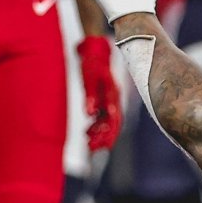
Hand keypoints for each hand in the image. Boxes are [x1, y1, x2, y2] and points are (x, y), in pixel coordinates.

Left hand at [76, 36, 121, 151]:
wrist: (95, 52)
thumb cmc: (92, 64)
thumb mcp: (89, 79)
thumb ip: (90, 97)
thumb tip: (90, 114)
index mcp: (113, 95)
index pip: (114, 119)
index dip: (110, 134)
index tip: (103, 147)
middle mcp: (114, 100)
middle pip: (112, 123)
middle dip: (104, 138)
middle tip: (93, 149)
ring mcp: (110, 99)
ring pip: (107, 121)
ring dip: (99, 133)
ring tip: (88, 143)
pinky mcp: (104, 98)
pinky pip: (102, 116)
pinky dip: (95, 125)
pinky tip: (87, 132)